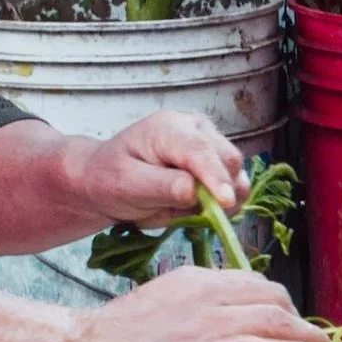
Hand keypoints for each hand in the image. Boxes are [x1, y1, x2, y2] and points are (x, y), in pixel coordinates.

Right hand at [59, 266, 328, 341]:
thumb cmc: (117, 338)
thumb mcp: (164, 308)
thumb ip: (195, 311)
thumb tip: (222, 329)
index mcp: (196, 277)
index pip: (252, 283)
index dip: (278, 305)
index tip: (290, 323)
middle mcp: (207, 292)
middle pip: (271, 296)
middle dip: (295, 319)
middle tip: (309, 340)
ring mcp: (207, 322)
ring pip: (272, 320)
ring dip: (304, 336)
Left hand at [69, 110, 245, 224]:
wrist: (106, 177)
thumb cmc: (111, 178)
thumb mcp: (127, 185)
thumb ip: (162, 187)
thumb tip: (195, 191)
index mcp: (168, 128)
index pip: (201, 151)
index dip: (216, 177)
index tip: (226, 203)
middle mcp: (195, 127)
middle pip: (228, 161)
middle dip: (217, 193)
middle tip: (182, 214)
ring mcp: (209, 141)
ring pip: (235, 175)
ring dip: (215, 200)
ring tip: (177, 207)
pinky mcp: (216, 159)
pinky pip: (231, 185)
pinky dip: (216, 202)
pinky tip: (189, 205)